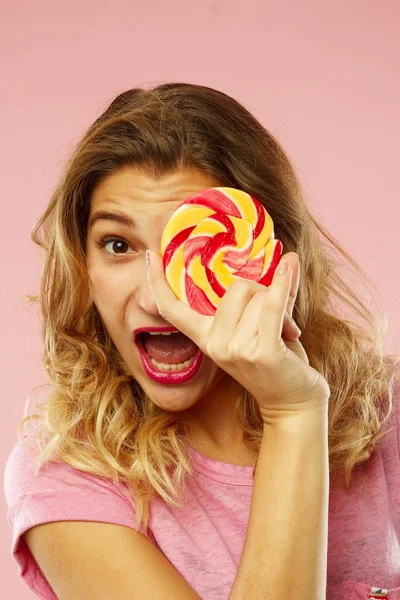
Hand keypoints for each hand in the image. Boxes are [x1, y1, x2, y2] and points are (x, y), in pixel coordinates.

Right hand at [146, 251, 329, 422]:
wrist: (295, 402)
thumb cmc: (279, 361)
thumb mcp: (263, 326)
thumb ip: (270, 294)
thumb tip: (289, 255)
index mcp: (206, 337)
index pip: (172, 309)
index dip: (158, 282)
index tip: (150, 256)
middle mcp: (214, 344)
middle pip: (236, 287)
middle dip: (263, 293)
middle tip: (275, 318)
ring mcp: (235, 349)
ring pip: (258, 295)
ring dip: (282, 305)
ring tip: (287, 331)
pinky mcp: (260, 352)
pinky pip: (271, 306)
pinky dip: (282, 286)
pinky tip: (288, 270)